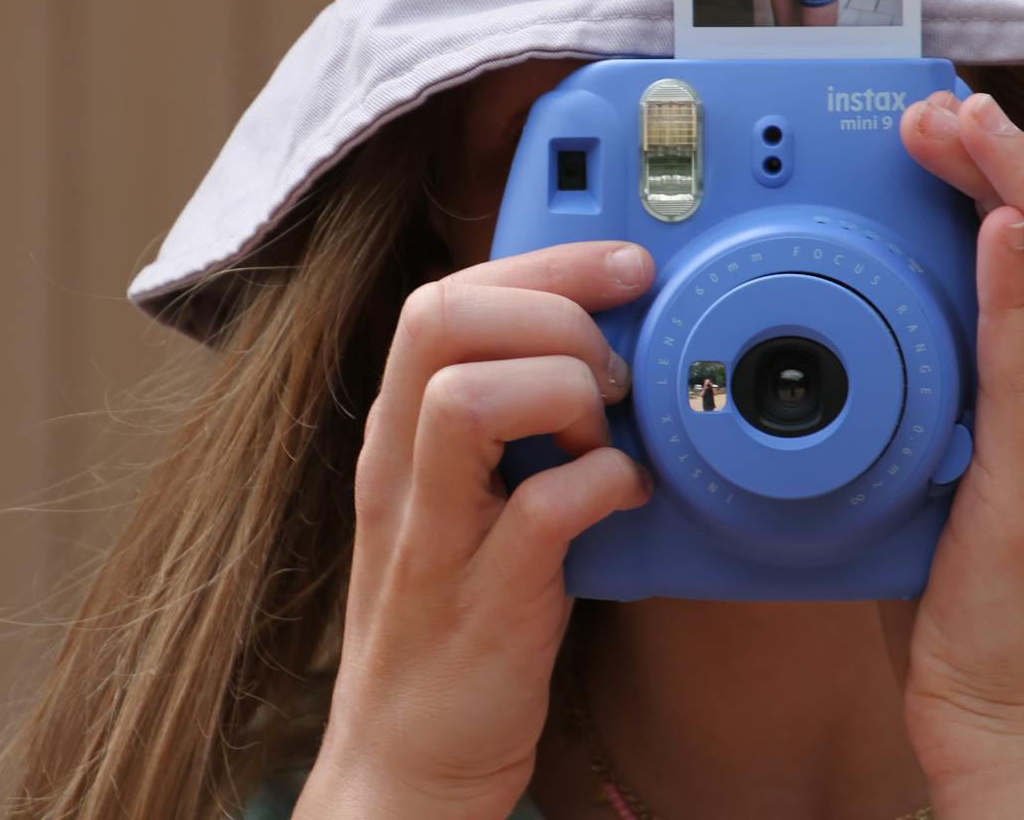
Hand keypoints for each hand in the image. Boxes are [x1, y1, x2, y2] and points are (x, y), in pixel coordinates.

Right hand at [302, 241, 655, 819]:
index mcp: (397, 434)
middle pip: (440, 317)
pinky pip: (542, 508)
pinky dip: (603, 485)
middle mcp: (400, 470)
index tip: (624, 268)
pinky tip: (626, 498)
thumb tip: (603, 346)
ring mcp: (433, 535)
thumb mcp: (454, 498)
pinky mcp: (484, 603)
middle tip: (610, 368)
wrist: (407, 761)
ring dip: (562, 391)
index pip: (443, 294)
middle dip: (552, 311)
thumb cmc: (449, 620)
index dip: (546, 260)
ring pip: (467, 395)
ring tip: (604, 433)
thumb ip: (502, 420)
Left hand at [879, 89, 1023, 817]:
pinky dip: (1016, 293)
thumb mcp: (972, 470)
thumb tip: (897, 322)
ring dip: (1020, 192)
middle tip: (951, 106)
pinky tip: (999, 230)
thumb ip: (959, 394)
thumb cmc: (984, 601)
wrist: (1012, 721)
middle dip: (1018, 162)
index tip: (963, 128)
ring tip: (969, 126)